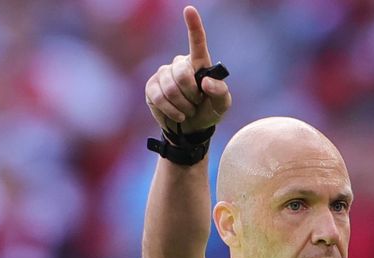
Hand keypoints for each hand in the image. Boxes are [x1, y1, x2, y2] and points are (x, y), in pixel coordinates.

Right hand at [145, 6, 231, 133]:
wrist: (192, 129)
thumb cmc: (208, 111)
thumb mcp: (222, 105)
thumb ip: (220, 93)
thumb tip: (206, 82)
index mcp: (199, 63)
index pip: (197, 42)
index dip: (194, 26)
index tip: (190, 10)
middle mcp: (179, 64)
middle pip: (182, 74)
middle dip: (192, 94)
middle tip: (197, 103)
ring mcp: (163, 74)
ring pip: (170, 88)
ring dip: (183, 105)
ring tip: (188, 109)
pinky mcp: (151, 87)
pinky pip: (159, 98)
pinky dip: (171, 110)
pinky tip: (178, 114)